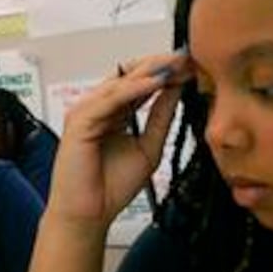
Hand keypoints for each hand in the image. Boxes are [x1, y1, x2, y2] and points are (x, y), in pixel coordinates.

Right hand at [50, 53, 187, 230]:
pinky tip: (157, 82)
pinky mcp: (79, 121)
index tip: (192, 66)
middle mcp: (98, 107)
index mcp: (113, 113)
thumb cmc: (111, 187)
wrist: (90, 215)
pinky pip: (110, 98)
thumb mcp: (149, 146)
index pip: (139, 83)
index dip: (165, 73)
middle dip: (160, 64)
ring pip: (120, 82)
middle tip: (187, 56)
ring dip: (150, 71)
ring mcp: (86, 112)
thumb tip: (177, 90)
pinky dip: (134, 88)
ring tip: (176, 64)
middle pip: (129, 75)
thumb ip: (160, 117)